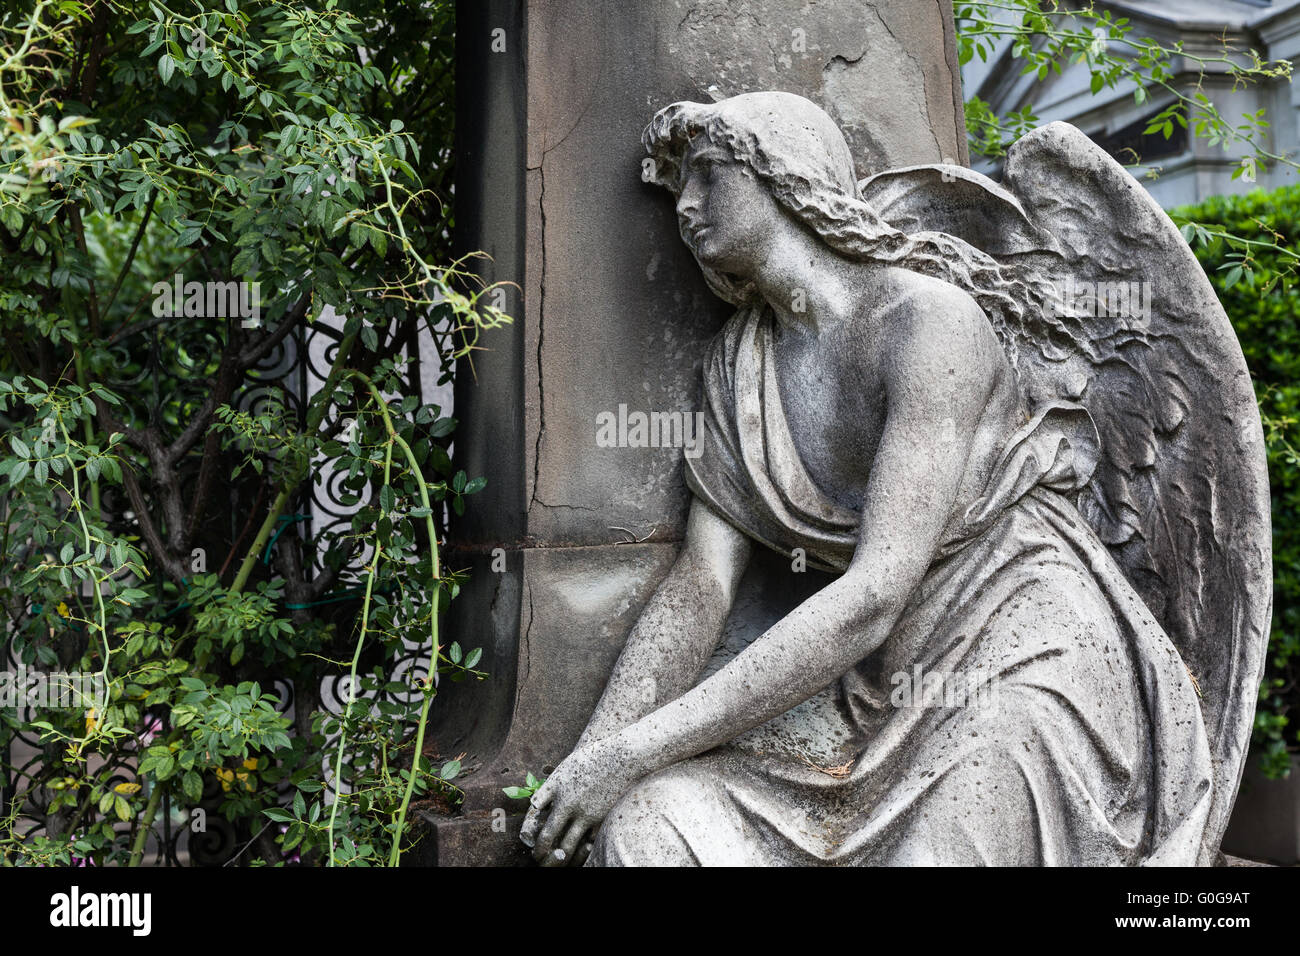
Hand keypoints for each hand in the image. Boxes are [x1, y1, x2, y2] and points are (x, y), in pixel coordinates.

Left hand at [519, 735, 646, 865]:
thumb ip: (550, 788)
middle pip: (550, 836)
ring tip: (558, 860)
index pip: (538, 818)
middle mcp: (569, 805)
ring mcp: (586, 814)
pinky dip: (583, 849)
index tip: (531, 839)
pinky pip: (589, 840)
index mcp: (558, 792)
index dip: (533, 833)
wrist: (620, 758)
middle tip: (538, 857)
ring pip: (570, 844)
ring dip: (561, 857)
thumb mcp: (563, 769)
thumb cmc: (590, 758)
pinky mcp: (601, 818)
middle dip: (542, 851)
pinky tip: (580, 852)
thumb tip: (537, 805)